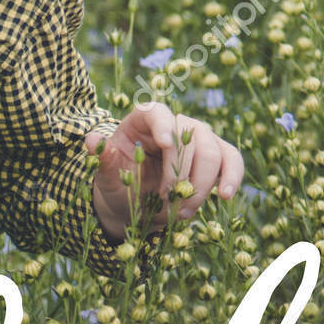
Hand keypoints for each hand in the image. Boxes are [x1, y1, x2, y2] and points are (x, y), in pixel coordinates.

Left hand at [84, 103, 244, 242]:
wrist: (135, 205)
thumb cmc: (119, 185)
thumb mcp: (107, 176)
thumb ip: (103, 160)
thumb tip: (91, 141)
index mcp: (144, 120)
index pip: (157, 112)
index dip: (164, 125)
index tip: (166, 145)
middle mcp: (175, 124)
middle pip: (190, 137)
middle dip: (181, 173)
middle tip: (167, 202)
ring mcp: (199, 139)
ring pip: (212, 152)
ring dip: (200, 185)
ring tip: (182, 212)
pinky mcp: (216, 157)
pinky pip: (231, 161)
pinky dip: (231, 178)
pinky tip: (225, 196)